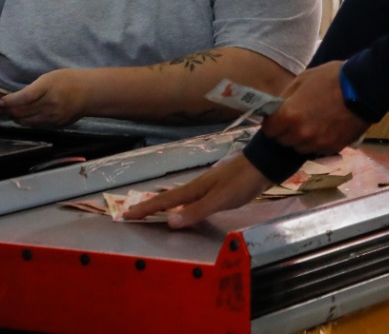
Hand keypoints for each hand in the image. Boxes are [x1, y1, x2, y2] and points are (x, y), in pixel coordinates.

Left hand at [0, 69, 94, 127]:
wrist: (89, 93)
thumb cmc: (68, 80)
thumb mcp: (49, 77)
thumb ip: (32, 88)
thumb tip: (14, 98)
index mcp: (48, 88)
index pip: (24, 97)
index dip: (9, 101)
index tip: (0, 100)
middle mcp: (50, 104)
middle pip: (22, 111)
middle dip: (7, 110)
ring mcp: (52, 117)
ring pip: (26, 121)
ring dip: (14, 117)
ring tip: (7, 113)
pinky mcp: (55, 125)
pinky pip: (35, 125)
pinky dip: (25, 121)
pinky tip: (21, 117)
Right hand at [124, 152, 270, 228]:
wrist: (263, 166)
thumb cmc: (241, 182)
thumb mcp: (220, 199)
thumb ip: (196, 211)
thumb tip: (169, 222)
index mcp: (194, 190)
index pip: (164, 202)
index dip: (145, 209)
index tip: (125, 215)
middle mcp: (197, 187)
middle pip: (168, 199)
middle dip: (149, 207)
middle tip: (131, 215)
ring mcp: (206, 187)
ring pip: (179, 199)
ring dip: (164, 206)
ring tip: (151, 213)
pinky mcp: (217, 190)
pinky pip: (191, 200)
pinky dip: (180, 206)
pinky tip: (184, 210)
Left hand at [261, 61, 370, 156]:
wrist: (364, 88)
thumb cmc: (331, 78)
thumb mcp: (303, 79)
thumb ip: (285, 97)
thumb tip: (276, 108)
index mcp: (289, 115)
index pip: (268, 130)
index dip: (272, 123)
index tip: (278, 117)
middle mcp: (301, 134)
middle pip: (283, 141)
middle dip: (286, 131)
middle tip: (296, 118)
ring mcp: (317, 143)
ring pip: (299, 147)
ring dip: (301, 138)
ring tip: (312, 123)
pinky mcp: (332, 148)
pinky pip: (316, 149)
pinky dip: (317, 141)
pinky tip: (325, 128)